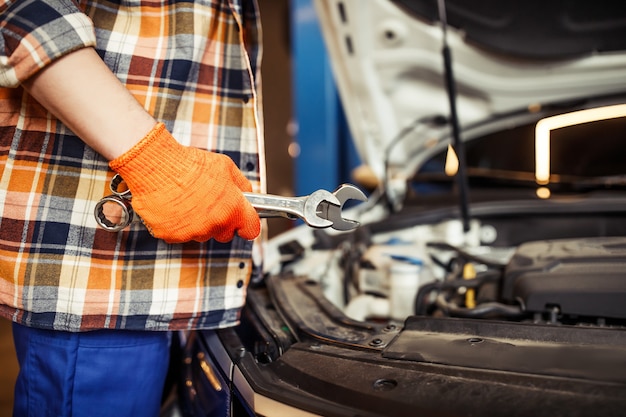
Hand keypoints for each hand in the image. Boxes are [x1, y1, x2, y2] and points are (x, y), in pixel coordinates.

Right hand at [109, 123, 260, 242]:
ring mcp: (192, 233)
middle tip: (208, 204)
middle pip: (224, 234)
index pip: (251, 230)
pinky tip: (173, 206)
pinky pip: (179, 234)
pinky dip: (176, 224)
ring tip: (187, 200)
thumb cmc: (188, 164)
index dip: (246, 224)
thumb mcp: (226, 167)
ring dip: (197, 223)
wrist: (156, 165)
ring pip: (201, 234)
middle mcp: (214, 225)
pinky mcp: (172, 236)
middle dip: (221, 223)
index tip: (242, 221)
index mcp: (232, 209)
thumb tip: (247, 196)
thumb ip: (241, 186)